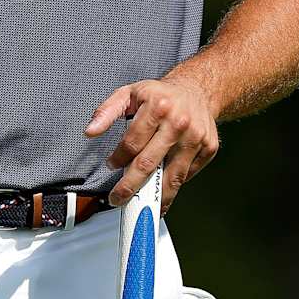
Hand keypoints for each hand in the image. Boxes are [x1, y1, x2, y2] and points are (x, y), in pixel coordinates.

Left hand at [85, 76, 219, 210]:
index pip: (132, 143)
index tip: (111, 166)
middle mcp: (179, 123)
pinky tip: (163, 192)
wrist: (198, 90)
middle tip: (118, 199)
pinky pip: (187, 174)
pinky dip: (174, 185)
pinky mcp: (209, 148)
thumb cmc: (160, 95)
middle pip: (149, 163)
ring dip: (155, 197)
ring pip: (172, 176)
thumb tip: (90, 131)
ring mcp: (196, 137)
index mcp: (158, 107)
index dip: (118, 159)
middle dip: (129, 186)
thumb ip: (106, 111)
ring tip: (143, 209)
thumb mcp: (129, 94)